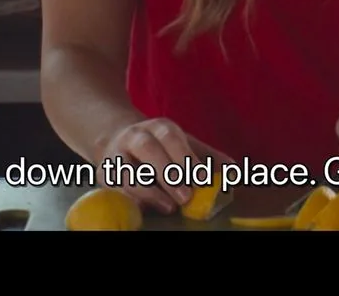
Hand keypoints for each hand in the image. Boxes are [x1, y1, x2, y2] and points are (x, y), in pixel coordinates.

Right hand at [99, 117, 233, 214]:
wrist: (114, 138)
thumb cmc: (157, 146)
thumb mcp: (182, 144)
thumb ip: (207, 157)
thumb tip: (233, 171)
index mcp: (158, 127)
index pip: (171, 137)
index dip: (186, 157)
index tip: (202, 179)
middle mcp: (135, 137)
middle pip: (148, 149)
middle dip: (168, 172)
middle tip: (186, 196)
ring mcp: (116, 155)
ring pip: (126, 170)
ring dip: (147, 191)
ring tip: (168, 207)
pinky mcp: (104, 175)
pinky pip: (113, 188)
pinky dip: (128, 200)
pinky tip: (143, 211)